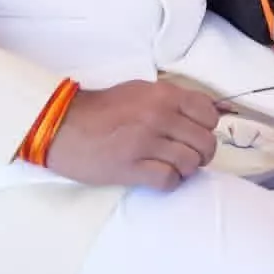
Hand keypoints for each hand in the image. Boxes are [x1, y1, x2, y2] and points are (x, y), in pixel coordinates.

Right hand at [42, 79, 218, 189]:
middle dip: (201, 153)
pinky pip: (169, 180)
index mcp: (163, 95)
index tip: (195, 133)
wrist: (64, 126)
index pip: (208, 113)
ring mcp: (146, 142)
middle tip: (187, 156)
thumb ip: (170, 100)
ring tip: (171, 166)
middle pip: (204, 142)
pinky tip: (159, 177)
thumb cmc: (102, 109)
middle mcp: (159, 116)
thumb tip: (201, 115)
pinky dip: (170, 182)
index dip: (206, 127)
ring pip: (190, 162)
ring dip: (185, 169)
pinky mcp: (132, 167)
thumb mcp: (141, 91)